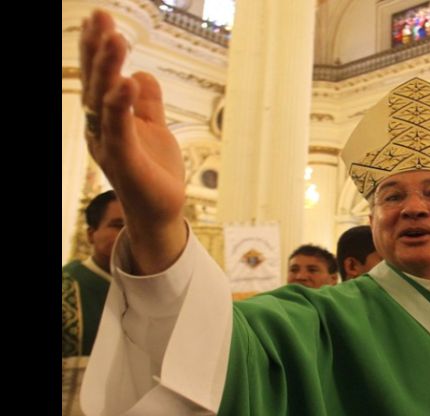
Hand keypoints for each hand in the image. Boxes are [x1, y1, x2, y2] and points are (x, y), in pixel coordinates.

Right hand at [80, 10, 186, 273]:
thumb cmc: (155, 170)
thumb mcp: (154, 127)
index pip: (100, 77)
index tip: (100, 16)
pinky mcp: (124, 161)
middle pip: (97, 83)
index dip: (97, 48)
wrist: (162, 211)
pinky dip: (122, 105)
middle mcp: (101, 129)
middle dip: (98, 49)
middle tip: (102, 16)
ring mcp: (110, 145)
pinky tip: (127, 82)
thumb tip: (140, 74)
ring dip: (108, 69)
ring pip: (104, 101)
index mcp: (107, 119)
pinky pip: (120, 129)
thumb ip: (148, 102)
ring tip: (116, 39)